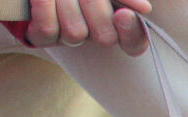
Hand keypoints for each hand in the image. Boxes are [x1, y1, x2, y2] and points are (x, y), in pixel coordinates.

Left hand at [28, 0, 150, 55]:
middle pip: (104, 37)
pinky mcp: (42, 37)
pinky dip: (45, 8)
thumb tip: (145, 9)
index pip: (134, 42)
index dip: (130, 33)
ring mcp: (68, 36)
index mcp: (114, 18)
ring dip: (66, 3)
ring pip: (76, 33)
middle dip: (92, 5)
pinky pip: (49, 30)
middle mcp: (93, 32)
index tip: (122, 14)